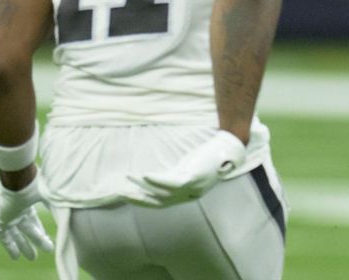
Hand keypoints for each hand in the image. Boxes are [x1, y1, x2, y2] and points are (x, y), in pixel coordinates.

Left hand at [0, 174, 53, 259]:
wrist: (20, 180)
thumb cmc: (37, 183)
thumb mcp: (51, 194)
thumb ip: (59, 204)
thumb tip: (71, 212)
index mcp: (29, 200)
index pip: (34, 219)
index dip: (41, 229)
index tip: (49, 238)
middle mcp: (18, 208)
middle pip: (28, 228)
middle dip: (36, 239)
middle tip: (47, 248)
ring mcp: (8, 214)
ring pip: (16, 234)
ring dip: (24, 245)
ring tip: (32, 258)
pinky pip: (3, 236)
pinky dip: (10, 246)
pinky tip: (15, 256)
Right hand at [127, 130, 245, 205]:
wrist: (228, 145)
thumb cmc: (210, 155)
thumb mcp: (191, 168)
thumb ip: (177, 174)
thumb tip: (159, 174)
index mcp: (189, 193)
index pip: (162, 202)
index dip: (144, 200)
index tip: (129, 195)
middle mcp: (190, 194)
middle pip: (159, 203)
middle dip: (139, 200)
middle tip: (120, 194)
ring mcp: (192, 187)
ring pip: (162, 195)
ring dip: (142, 190)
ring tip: (127, 182)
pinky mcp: (194, 176)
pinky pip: (171, 182)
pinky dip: (157, 180)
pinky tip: (144, 176)